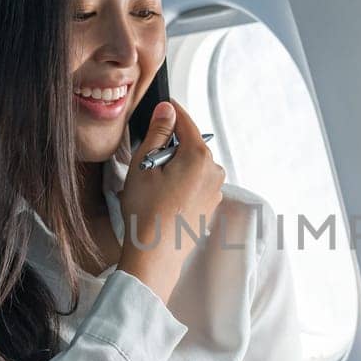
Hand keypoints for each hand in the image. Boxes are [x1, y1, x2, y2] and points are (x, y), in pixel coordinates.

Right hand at [115, 100, 224, 303]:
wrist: (155, 255)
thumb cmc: (147, 212)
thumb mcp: (144, 165)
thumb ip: (158, 133)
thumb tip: (167, 110)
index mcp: (199, 157)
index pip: (186, 122)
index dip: (172, 112)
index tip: (164, 104)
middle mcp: (214, 171)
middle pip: (191, 145)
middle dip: (170, 146)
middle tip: (147, 161)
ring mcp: (215, 191)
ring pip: (193, 165)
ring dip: (176, 166)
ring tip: (154, 185)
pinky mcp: (211, 206)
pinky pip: (196, 184)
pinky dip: (182, 183)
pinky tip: (164, 198)